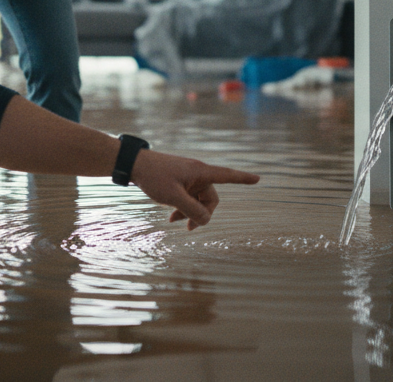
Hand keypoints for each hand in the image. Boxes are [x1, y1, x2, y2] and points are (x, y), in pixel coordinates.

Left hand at [128, 149, 260, 229]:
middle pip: (210, 198)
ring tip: (174, 222)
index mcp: (200, 172)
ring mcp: (189, 177)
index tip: (258, 179)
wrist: (135, 165)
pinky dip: (183, 207)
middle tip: (189, 227)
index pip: (227, 175)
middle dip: (202, 213)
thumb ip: (191, 210)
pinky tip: (171, 217)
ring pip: (198, 200)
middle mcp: (198, 173)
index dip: (243, 179)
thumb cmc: (153, 176)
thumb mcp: (173, 196)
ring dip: (190, 212)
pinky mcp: (180, 181)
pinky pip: (188, 197)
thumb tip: (205, 220)